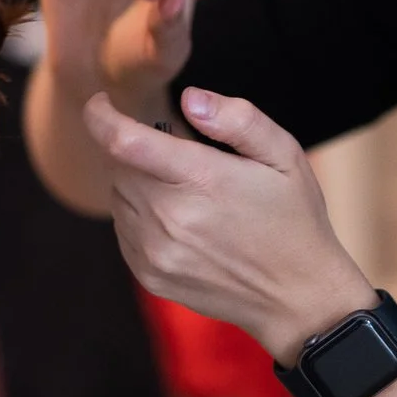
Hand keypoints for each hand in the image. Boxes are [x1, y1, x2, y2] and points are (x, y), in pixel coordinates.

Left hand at [82, 87, 377, 359]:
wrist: (296, 297)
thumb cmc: (294, 219)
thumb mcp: (284, 156)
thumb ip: (238, 119)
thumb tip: (189, 99)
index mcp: (203, 181)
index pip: (124, 141)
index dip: (101, 116)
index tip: (100, 102)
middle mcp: (171, 219)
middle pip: (119, 167)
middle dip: (137, 152)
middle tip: (181, 161)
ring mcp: (157, 252)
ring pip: (118, 198)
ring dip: (138, 185)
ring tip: (186, 195)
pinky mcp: (150, 275)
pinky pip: (123, 230)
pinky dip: (140, 217)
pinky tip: (180, 222)